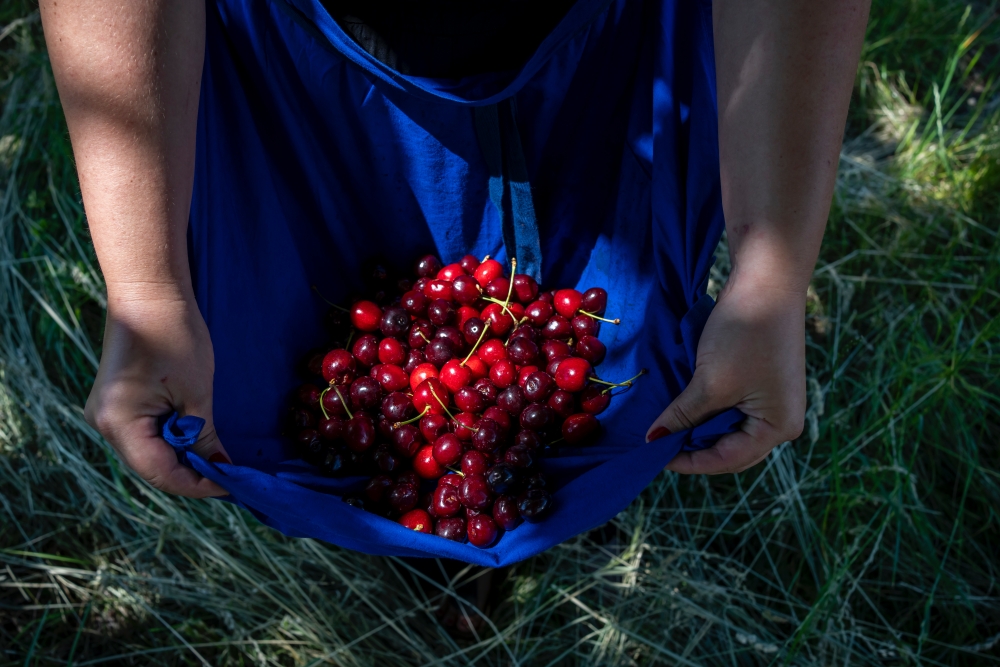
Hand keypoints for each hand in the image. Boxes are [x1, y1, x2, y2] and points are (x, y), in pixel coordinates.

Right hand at [85, 288, 229, 497]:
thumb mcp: (197, 392)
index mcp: (119, 424)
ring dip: (182, 458)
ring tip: (217, 461)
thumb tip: (218, 467)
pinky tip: (196, 440)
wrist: (149, 293)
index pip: (160, 472)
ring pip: (148, 452)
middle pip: (151, 466)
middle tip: (229, 477)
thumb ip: (203, 436)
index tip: (231, 486)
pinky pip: (144, 434)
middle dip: (190, 474)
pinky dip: (171, 440)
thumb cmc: (174, 336)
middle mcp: (105, 424)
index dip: (197, 484)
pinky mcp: (117, 403)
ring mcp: (107, 414)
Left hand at [646, 275, 806, 473]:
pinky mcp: (760, 380)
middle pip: (730, 447)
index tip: (653, 454)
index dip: (689, 461)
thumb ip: (684, 416)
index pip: (728, 459)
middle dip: (693, 447)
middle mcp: (781, 419)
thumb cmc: (745, 334)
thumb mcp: (710, 382)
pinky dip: (704, 408)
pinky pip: (729, 406)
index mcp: (779, 427)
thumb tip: (655, 439)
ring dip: (696, 427)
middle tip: (656, 441)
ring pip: (726, 427)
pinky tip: (680, 405)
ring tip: (665, 425)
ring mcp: (772, 399)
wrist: (766, 279)